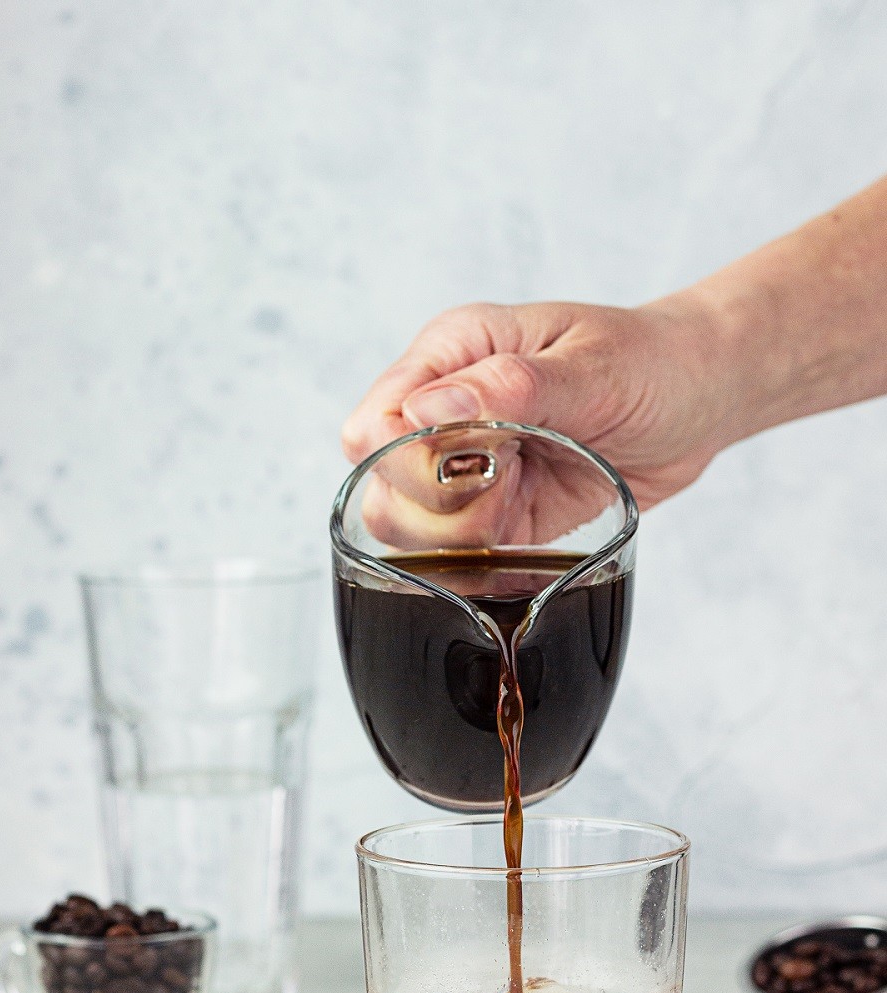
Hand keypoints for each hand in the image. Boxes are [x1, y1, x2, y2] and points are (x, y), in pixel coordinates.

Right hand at [341, 297, 730, 546]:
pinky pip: (452, 557)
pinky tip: (528, 527)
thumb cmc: (649, 362)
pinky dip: (483, 557)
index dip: (410, 459)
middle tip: (513, 470)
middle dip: (445, 500)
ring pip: (407, 532)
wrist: (698, 401)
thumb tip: (427, 407)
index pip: (376, 423)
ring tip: (525, 491)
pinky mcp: (488, 518)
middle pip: (381, 486)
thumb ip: (509, 388)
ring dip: (466, 531)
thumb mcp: (591, 366)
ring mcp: (460, 470)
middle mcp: (441, 413)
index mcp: (451, 354)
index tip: (478, 455)